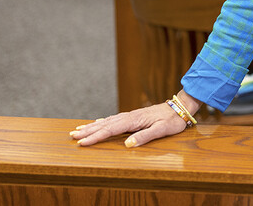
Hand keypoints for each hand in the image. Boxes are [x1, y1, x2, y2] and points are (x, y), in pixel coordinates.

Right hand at [70, 92, 199, 147]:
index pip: (110, 130)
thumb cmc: (172, 120)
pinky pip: (113, 119)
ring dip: (92, 126)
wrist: (180, 107)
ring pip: (107, 121)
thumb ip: (145, 136)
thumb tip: (127, 144)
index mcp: (134, 120)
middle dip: (88, 130)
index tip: (82, 142)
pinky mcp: (133, 116)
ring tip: (78, 129)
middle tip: (72, 135)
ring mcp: (130, 115)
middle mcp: (129, 116)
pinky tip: (97, 122)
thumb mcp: (162, 130)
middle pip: (104, 124)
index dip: (95, 137)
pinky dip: (102, 122)